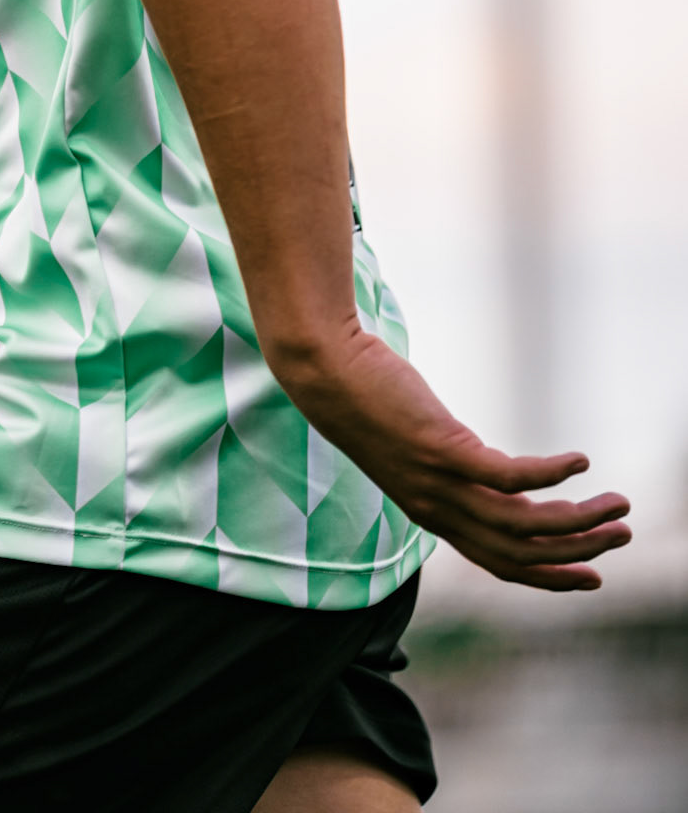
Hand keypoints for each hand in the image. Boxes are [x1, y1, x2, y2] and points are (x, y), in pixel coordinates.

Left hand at [283, 328, 629, 591]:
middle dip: (577, 552)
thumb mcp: (417, 446)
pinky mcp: (443, 450)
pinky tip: (580, 461)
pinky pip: (511, 478)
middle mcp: (438, 510)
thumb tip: (497, 475)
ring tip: (616, 503)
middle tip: (621, 535)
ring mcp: (440, 483)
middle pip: (521, 555)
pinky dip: (551, 475)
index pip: (500, 565)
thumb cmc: (367, 398)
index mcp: (433, 514)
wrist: (325, 370)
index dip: (549, 577)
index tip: (592, 576)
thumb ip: (455, 468)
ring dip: (578, 520)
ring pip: (525, 525)